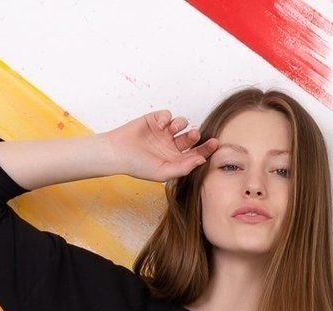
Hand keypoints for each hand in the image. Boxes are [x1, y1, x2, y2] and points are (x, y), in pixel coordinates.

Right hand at [104, 109, 218, 182]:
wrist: (118, 153)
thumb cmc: (138, 166)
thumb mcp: (163, 172)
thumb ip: (183, 168)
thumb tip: (201, 161)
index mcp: (175, 160)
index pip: (195, 154)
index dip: (206, 149)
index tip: (215, 144)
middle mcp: (171, 146)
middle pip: (191, 138)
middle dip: (194, 136)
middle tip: (194, 136)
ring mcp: (164, 132)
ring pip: (181, 123)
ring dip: (181, 125)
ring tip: (173, 129)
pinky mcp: (155, 120)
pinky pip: (168, 115)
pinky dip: (166, 118)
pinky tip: (161, 125)